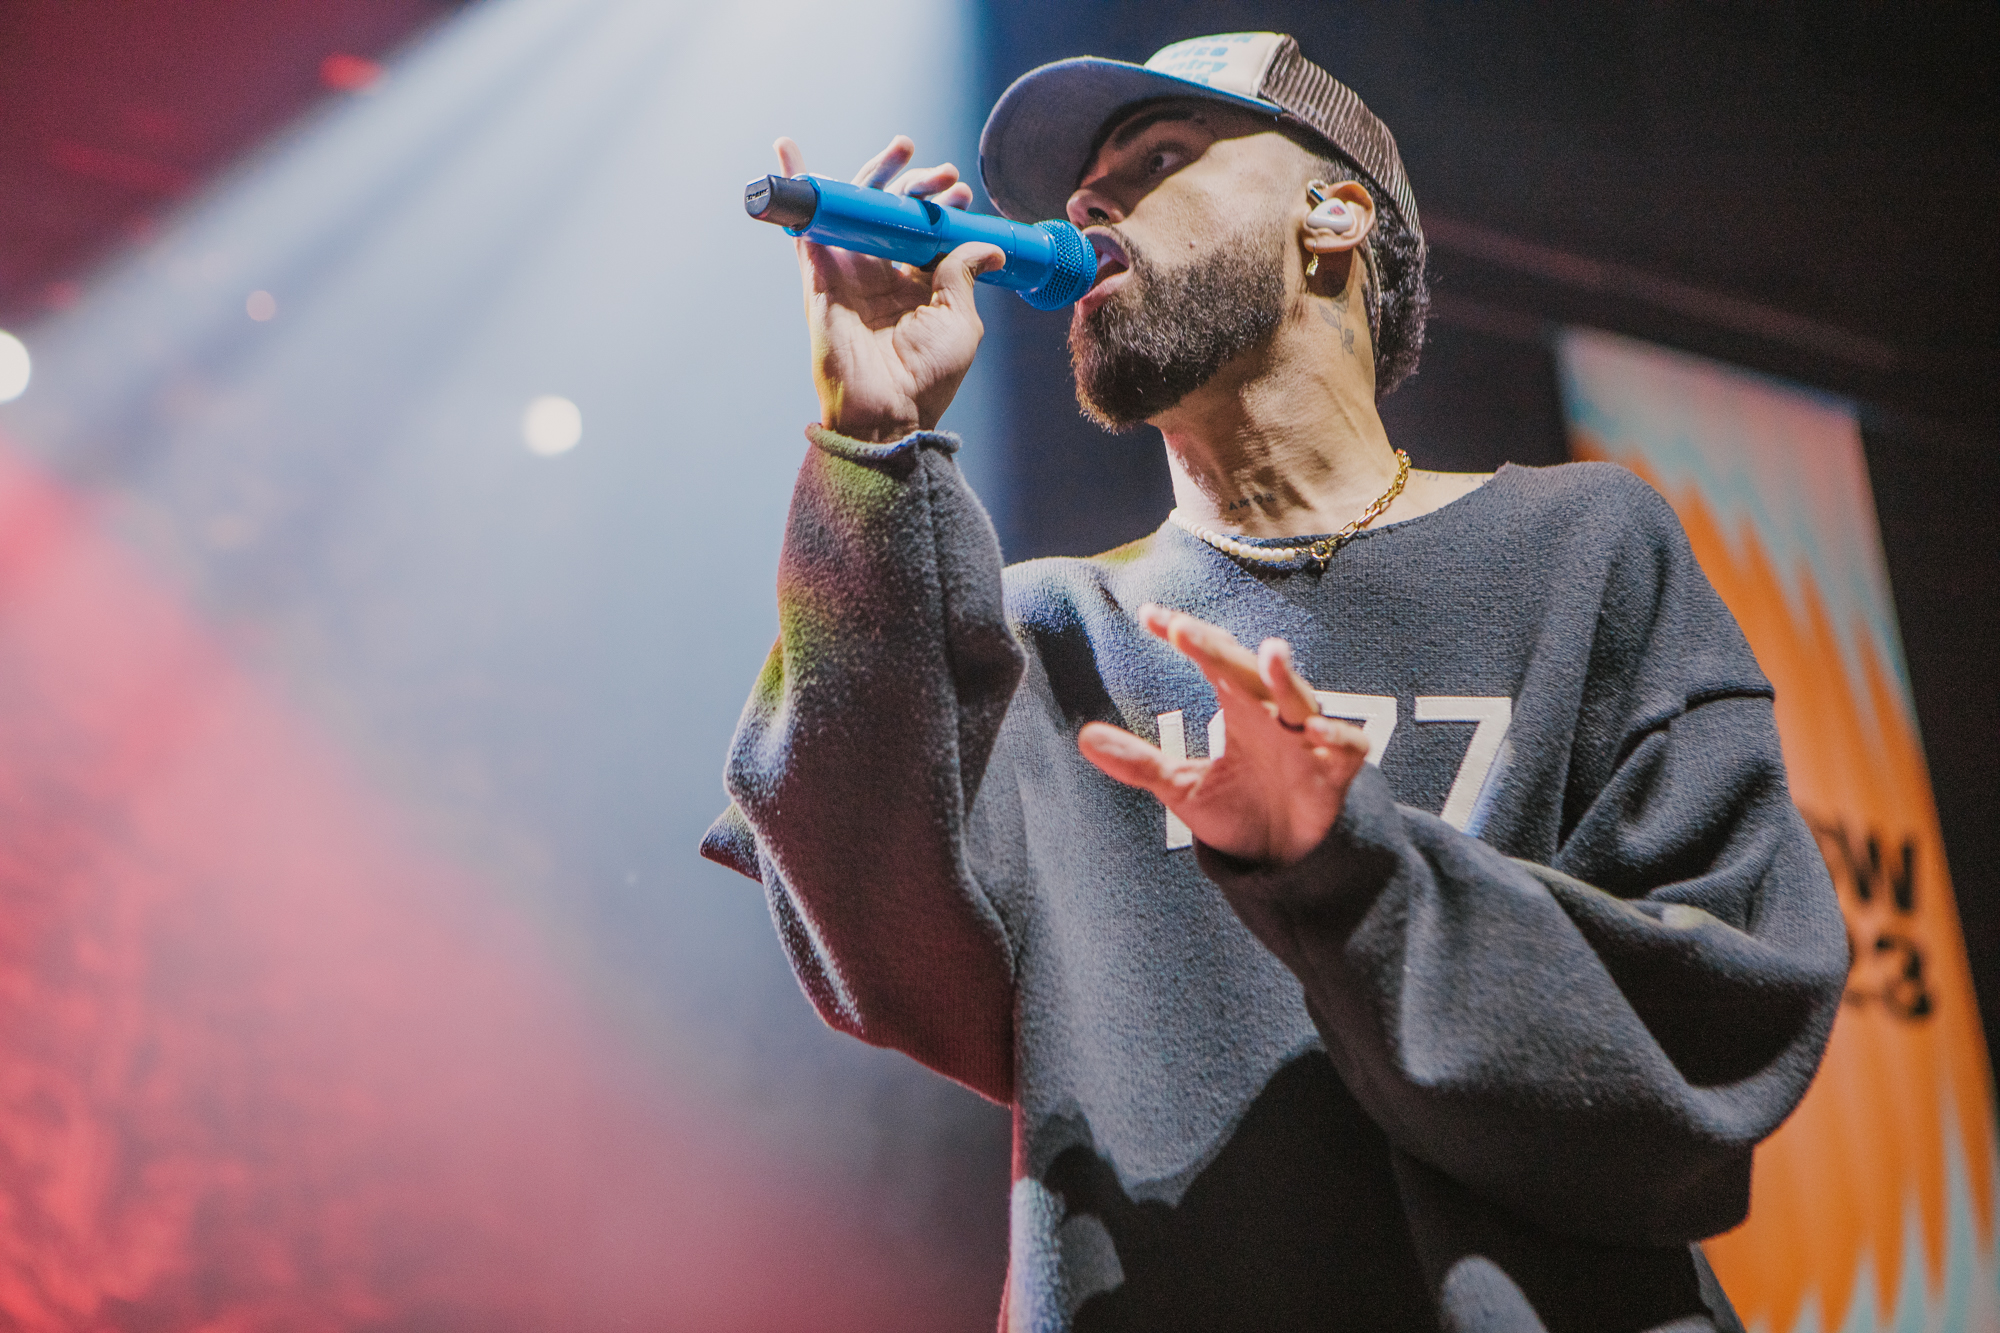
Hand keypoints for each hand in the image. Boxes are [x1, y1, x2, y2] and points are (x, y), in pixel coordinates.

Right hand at [776, 136, 1003, 442]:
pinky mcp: (818, 275)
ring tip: (902, 145)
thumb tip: (989, 244)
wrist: (887, 411)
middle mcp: (879, 272)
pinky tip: (789, 150)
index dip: (942, 205)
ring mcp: (847, 270)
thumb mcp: (960, 320)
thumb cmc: (926, 378)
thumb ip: (965, 276)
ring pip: (855, 207)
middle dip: (917, 182)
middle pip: (891, 210)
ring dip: (875, 172)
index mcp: (914, 283)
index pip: (923, 229)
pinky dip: (798, 186)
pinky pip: (805, 224)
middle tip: (943, 172)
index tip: (962, 193)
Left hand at [1078, 606, 1370, 865]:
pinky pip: (1347, 747)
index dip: (1185, 637)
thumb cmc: (1238, 812)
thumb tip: (1084, 737)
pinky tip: (1315, 730)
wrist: (1283, 861)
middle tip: (1184, 631)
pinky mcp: (1338, 773)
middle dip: (1221, 652)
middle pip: (1248, 674)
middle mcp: (1274, 716)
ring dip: (1285, 679)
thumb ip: (1140, 763)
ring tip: (1270, 652)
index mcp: (1239, 709)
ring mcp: (1310, 742)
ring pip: (1301, 700)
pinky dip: (1337, 736)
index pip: (1212, 661)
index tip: (1148, 616)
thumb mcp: (1182, 788)